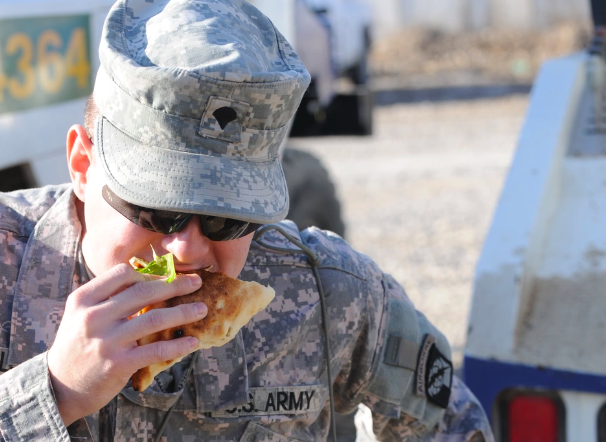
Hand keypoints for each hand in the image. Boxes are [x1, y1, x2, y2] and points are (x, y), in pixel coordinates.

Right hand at [47, 264, 204, 425]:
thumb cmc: (78, 345)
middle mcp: (94, 317)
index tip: (170, 275)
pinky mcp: (118, 364)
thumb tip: (150, 279)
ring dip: (184, 312)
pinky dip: (178, 345)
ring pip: (154, 318)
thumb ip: (109, 297)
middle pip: (144, 292)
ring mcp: (106, 341)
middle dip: (176, 285)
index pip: (123, 274)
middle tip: (197, 283)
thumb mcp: (82, 315)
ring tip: (202, 309)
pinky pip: (156, 350)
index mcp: (84, 299)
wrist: (60, 386)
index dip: (151, 272)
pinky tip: (192, 342)